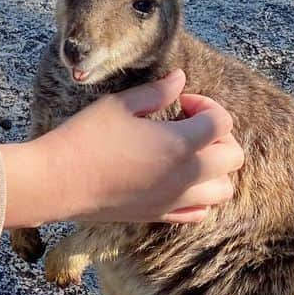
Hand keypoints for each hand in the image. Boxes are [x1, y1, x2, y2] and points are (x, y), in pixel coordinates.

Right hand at [0, 69, 243, 228]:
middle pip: (233, 157)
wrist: (59, 180)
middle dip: (218, 135)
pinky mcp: (162, 215)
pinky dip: (200, 194)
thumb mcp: (121, 104)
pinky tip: (176, 177)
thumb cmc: (87, 137)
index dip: (207, 105)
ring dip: (215, 166)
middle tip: (188, 123)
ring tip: (185, 151)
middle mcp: (186, 176)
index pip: (222, 122)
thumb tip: (180, 79)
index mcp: (179, 144)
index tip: (181, 102)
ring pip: (224, 189)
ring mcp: (176, 200)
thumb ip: (157, 92)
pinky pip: (200, 212)